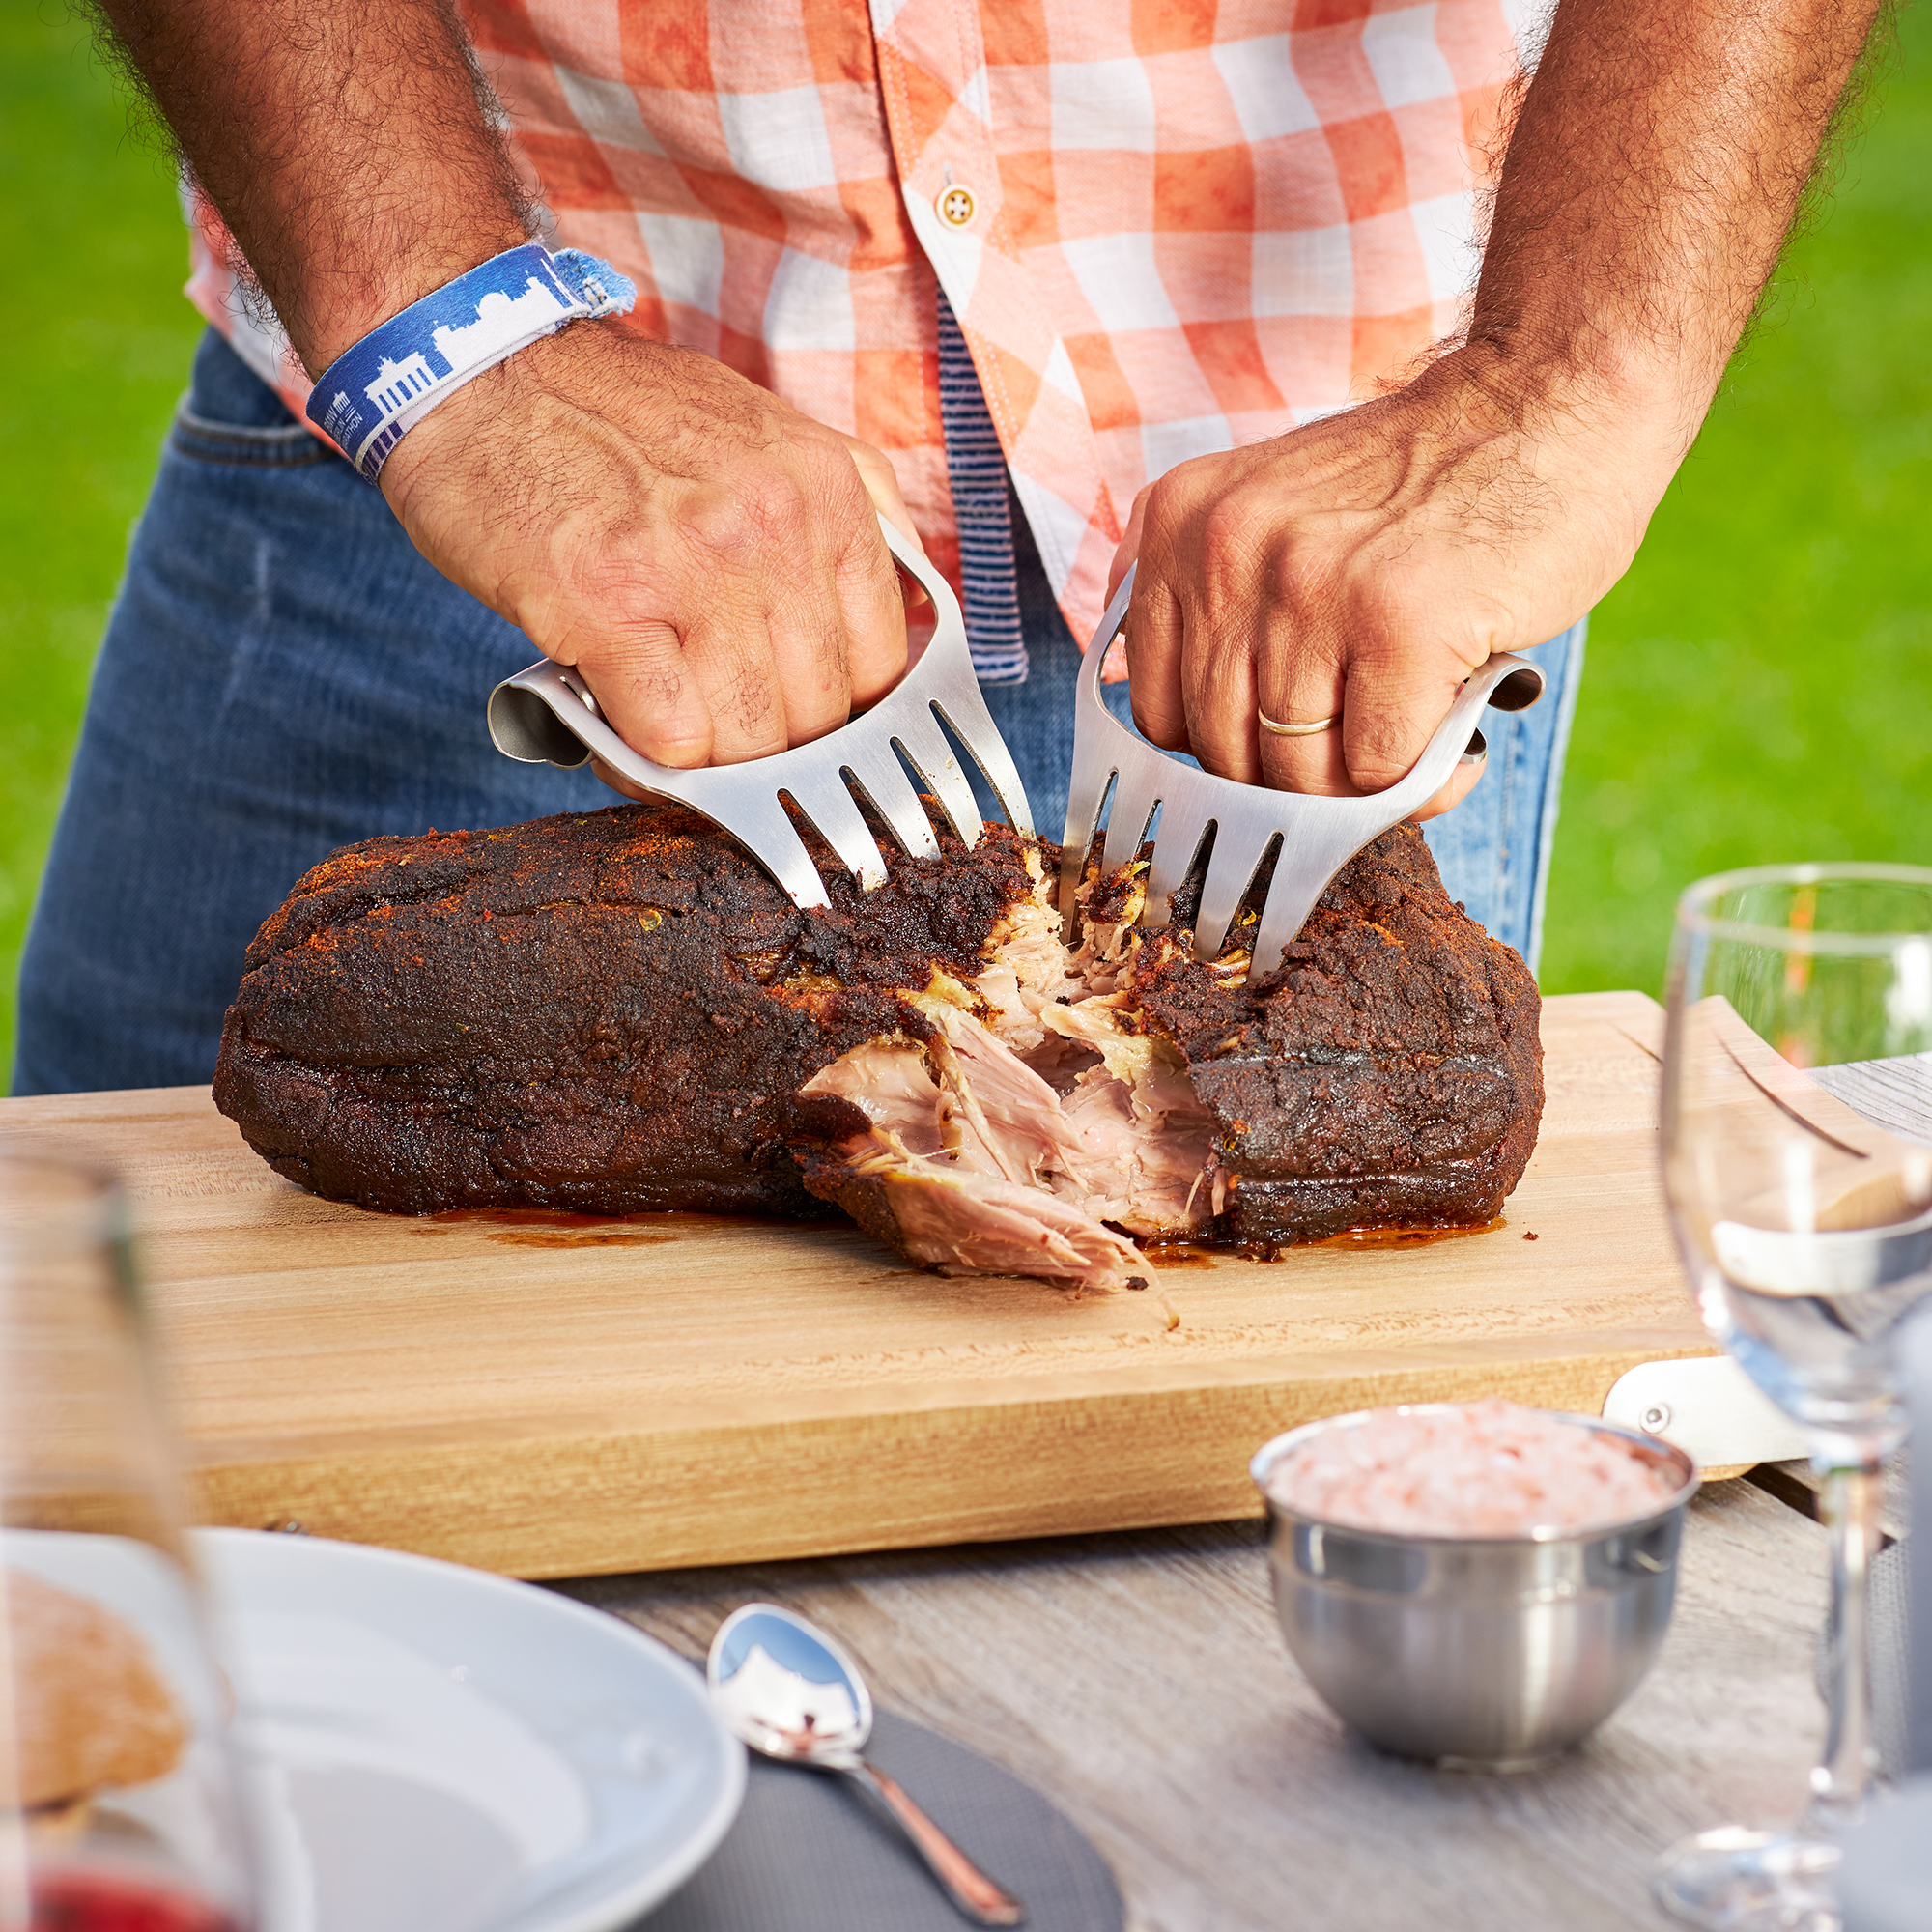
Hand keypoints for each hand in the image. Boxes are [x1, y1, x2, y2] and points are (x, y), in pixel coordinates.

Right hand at [380, 320, 919, 771]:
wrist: (479, 365)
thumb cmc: (616, 416)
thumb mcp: (769, 435)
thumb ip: (849, 515)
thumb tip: (908, 623)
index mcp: (825, 490)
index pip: (880, 665)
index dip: (840, 714)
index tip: (801, 722)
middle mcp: (772, 526)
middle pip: (816, 716)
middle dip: (770, 742)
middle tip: (719, 725)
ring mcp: (690, 568)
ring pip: (748, 742)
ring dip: (707, 759)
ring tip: (668, 728)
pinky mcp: (604, 606)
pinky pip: (669, 741)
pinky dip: (648, 760)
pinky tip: (622, 726)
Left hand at [1111, 349, 1669, 819]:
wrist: (1548, 400)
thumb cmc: (1420, 484)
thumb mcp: (1273, 514)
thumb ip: (1221, 607)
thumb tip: (1199, 752)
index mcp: (1182, 526)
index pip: (1162, 715)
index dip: (1230, 748)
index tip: (1289, 736)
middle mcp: (1229, 551)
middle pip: (1226, 754)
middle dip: (1300, 773)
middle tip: (1364, 739)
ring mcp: (1312, 586)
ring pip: (1299, 773)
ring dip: (1363, 783)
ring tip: (1415, 730)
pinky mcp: (1400, 623)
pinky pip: (1378, 768)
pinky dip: (1423, 778)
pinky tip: (1457, 730)